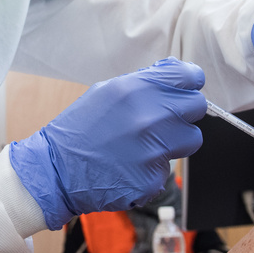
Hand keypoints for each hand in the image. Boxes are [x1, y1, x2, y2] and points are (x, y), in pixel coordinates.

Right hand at [9, 57, 206, 230]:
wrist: (56, 170)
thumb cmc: (80, 129)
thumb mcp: (107, 91)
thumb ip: (146, 82)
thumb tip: (178, 72)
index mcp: (137, 90)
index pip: (190, 77)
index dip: (187, 83)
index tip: (182, 90)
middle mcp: (149, 119)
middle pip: (197, 108)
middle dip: (183, 113)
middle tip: (162, 121)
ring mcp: (152, 152)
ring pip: (190, 141)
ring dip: (173, 142)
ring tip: (143, 146)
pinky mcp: (151, 180)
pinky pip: (168, 169)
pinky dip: (152, 169)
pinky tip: (130, 167)